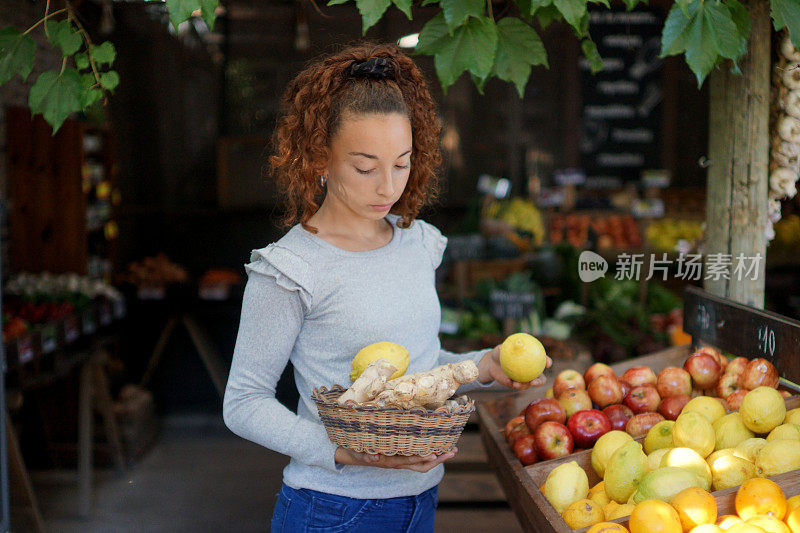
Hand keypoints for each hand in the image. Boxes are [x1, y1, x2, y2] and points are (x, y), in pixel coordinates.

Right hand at [334, 446, 456, 471]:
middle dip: (438, 459)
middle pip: (422, 465)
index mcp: (391, 461)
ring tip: (451, 449)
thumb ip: (365, 455)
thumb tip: (374, 458)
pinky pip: (417, 457)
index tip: (434, 454)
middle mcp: (398, 462)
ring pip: (422, 463)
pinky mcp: (400, 456)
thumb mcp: (358, 452)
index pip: (410, 461)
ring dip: (438, 458)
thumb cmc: (357, 450)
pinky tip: (437, 445)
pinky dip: (428, 452)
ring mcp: (401, 460)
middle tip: (453, 451)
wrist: (351, 455)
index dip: (422, 458)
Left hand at [477, 346, 551, 389]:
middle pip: (540, 377)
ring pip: (528, 384)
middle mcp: (531, 369)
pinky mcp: (517, 384)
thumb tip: (516, 343)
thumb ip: (508, 347)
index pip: (543, 360)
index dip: (548, 361)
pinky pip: (518, 386)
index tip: (547, 364)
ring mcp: (525, 378)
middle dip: (540, 381)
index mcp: (531, 358)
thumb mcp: (502, 348)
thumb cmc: (500, 352)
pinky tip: (511, 383)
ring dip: (524, 385)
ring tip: (517, 384)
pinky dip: (515, 385)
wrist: (491, 363)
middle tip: (534, 382)